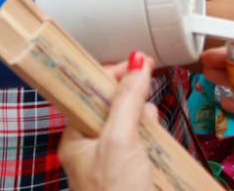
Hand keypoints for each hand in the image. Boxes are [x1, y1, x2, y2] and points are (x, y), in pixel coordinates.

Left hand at [59, 53, 157, 190]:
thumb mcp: (120, 140)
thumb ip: (127, 100)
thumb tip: (138, 62)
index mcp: (75, 137)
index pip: (88, 91)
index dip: (110, 74)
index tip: (135, 63)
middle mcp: (91, 147)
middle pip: (113, 104)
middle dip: (133, 98)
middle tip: (144, 100)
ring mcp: (113, 159)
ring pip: (131, 122)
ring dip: (145, 119)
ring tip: (151, 130)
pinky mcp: (133, 169)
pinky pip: (144, 142)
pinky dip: (153, 137)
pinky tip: (158, 144)